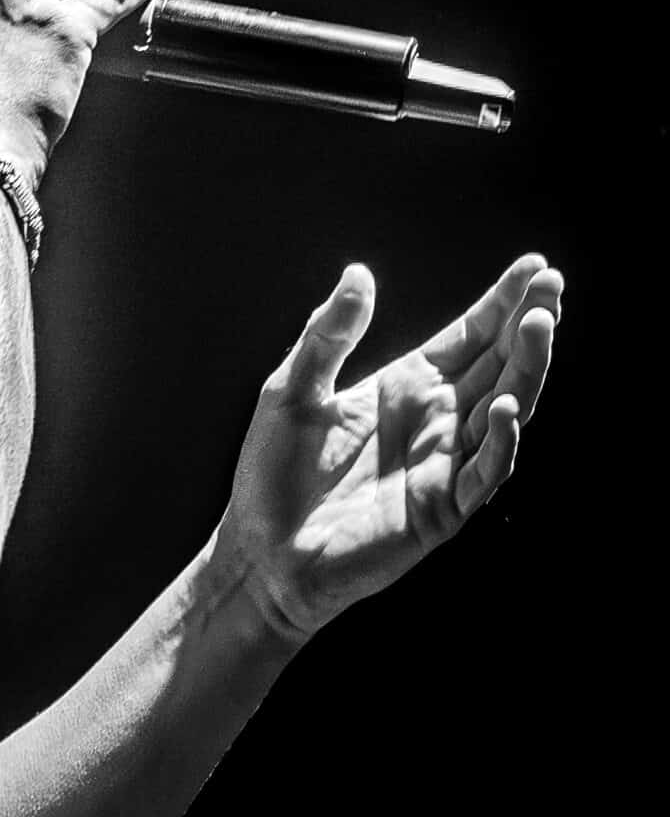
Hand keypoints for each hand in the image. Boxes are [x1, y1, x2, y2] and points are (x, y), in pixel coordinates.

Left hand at [213, 254, 562, 642]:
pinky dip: (502, 441)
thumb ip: (327, 334)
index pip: (468, 336)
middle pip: (498, 364)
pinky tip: (507, 407)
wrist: (262, 550)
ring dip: (527, 370)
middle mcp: (435, 419)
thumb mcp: (292, 389)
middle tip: (554, 285)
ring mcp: (444, 463)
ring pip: (505, 409)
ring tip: (541, 325)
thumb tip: (359, 273)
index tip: (535, 266)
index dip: (502, 303)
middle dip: (529, 324)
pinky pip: (485, 472)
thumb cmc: (272, 471)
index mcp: (404, 385)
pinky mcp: (442, 510)